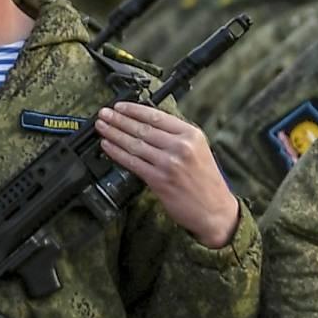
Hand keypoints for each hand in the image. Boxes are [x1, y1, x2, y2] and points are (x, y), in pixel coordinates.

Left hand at [96, 101, 239, 246]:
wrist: (215, 211)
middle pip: (142, 128)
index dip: (133, 110)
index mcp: (192, 135)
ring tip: (101, 126)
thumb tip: (148, 125)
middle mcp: (181, 146)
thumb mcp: (199, 150)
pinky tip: (107, 146)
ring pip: (134, 144)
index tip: (119, 106)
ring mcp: (169, 163)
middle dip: (118, 119)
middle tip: (104, 113)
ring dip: (114, 133)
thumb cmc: (207, 182)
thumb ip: (177, 137)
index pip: (156, 116)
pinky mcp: (159, 180)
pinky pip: (132, 162)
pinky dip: (116, 152)